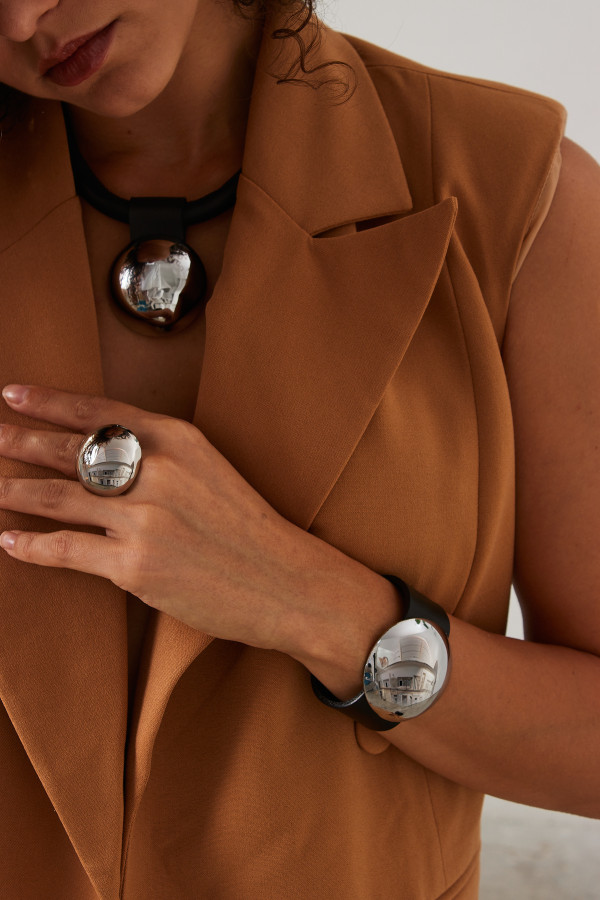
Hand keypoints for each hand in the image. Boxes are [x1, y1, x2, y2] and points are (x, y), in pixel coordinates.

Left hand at [0, 384, 308, 653]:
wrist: (284, 580)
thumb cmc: (248, 526)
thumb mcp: (211, 469)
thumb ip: (162, 455)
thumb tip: (104, 453)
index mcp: (178, 440)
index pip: (98, 411)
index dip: (48, 402)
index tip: (12, 395)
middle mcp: (157, 471)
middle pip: (69, 450)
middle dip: (18, 442)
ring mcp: (144, 519)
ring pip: (57, 498)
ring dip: (13, 491)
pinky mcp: (135, 566)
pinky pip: (66, 550)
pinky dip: (31, 545)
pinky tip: (9, 540)